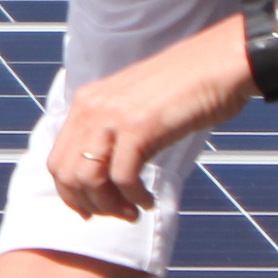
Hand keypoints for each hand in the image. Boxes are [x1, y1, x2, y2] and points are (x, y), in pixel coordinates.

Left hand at [48, 20, 259, 221]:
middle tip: (116, 214)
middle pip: (67, 174)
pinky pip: (123, 177)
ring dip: (110, 206)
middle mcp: (92, 108)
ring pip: (90, 179)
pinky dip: (135, 197)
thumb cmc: (186, 87)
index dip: (70, 193)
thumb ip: (113, 130)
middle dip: (88, 204)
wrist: (219, 62)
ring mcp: (113, 116)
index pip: (58, 160)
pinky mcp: (139, 127)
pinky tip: (149, 201)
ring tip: (133, 212)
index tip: (92, 210)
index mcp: (86, 102)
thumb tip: (103, 170)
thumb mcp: (134, 105)